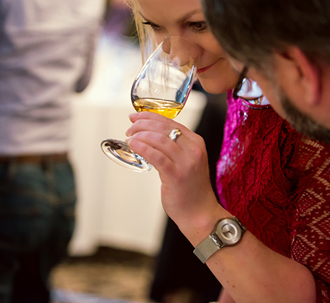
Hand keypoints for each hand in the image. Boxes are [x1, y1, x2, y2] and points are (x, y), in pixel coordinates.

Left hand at [126, 112, 222, 230]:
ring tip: (129, 138)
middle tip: (130, 128)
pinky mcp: (176, 175)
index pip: (170, 121)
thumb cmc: (190, 188)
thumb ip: (175, 147)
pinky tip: (133, 146)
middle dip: (142, 124)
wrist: (200, 213)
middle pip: (163, 128)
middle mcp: (193, 149)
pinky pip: (156, 156)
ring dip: (140, 135)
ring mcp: (186, 162)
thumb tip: (149, 134)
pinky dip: (142, 148)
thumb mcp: (188, 161)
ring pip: (159, 139)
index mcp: (196, 142)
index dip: (150, 116)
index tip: (136, 116)